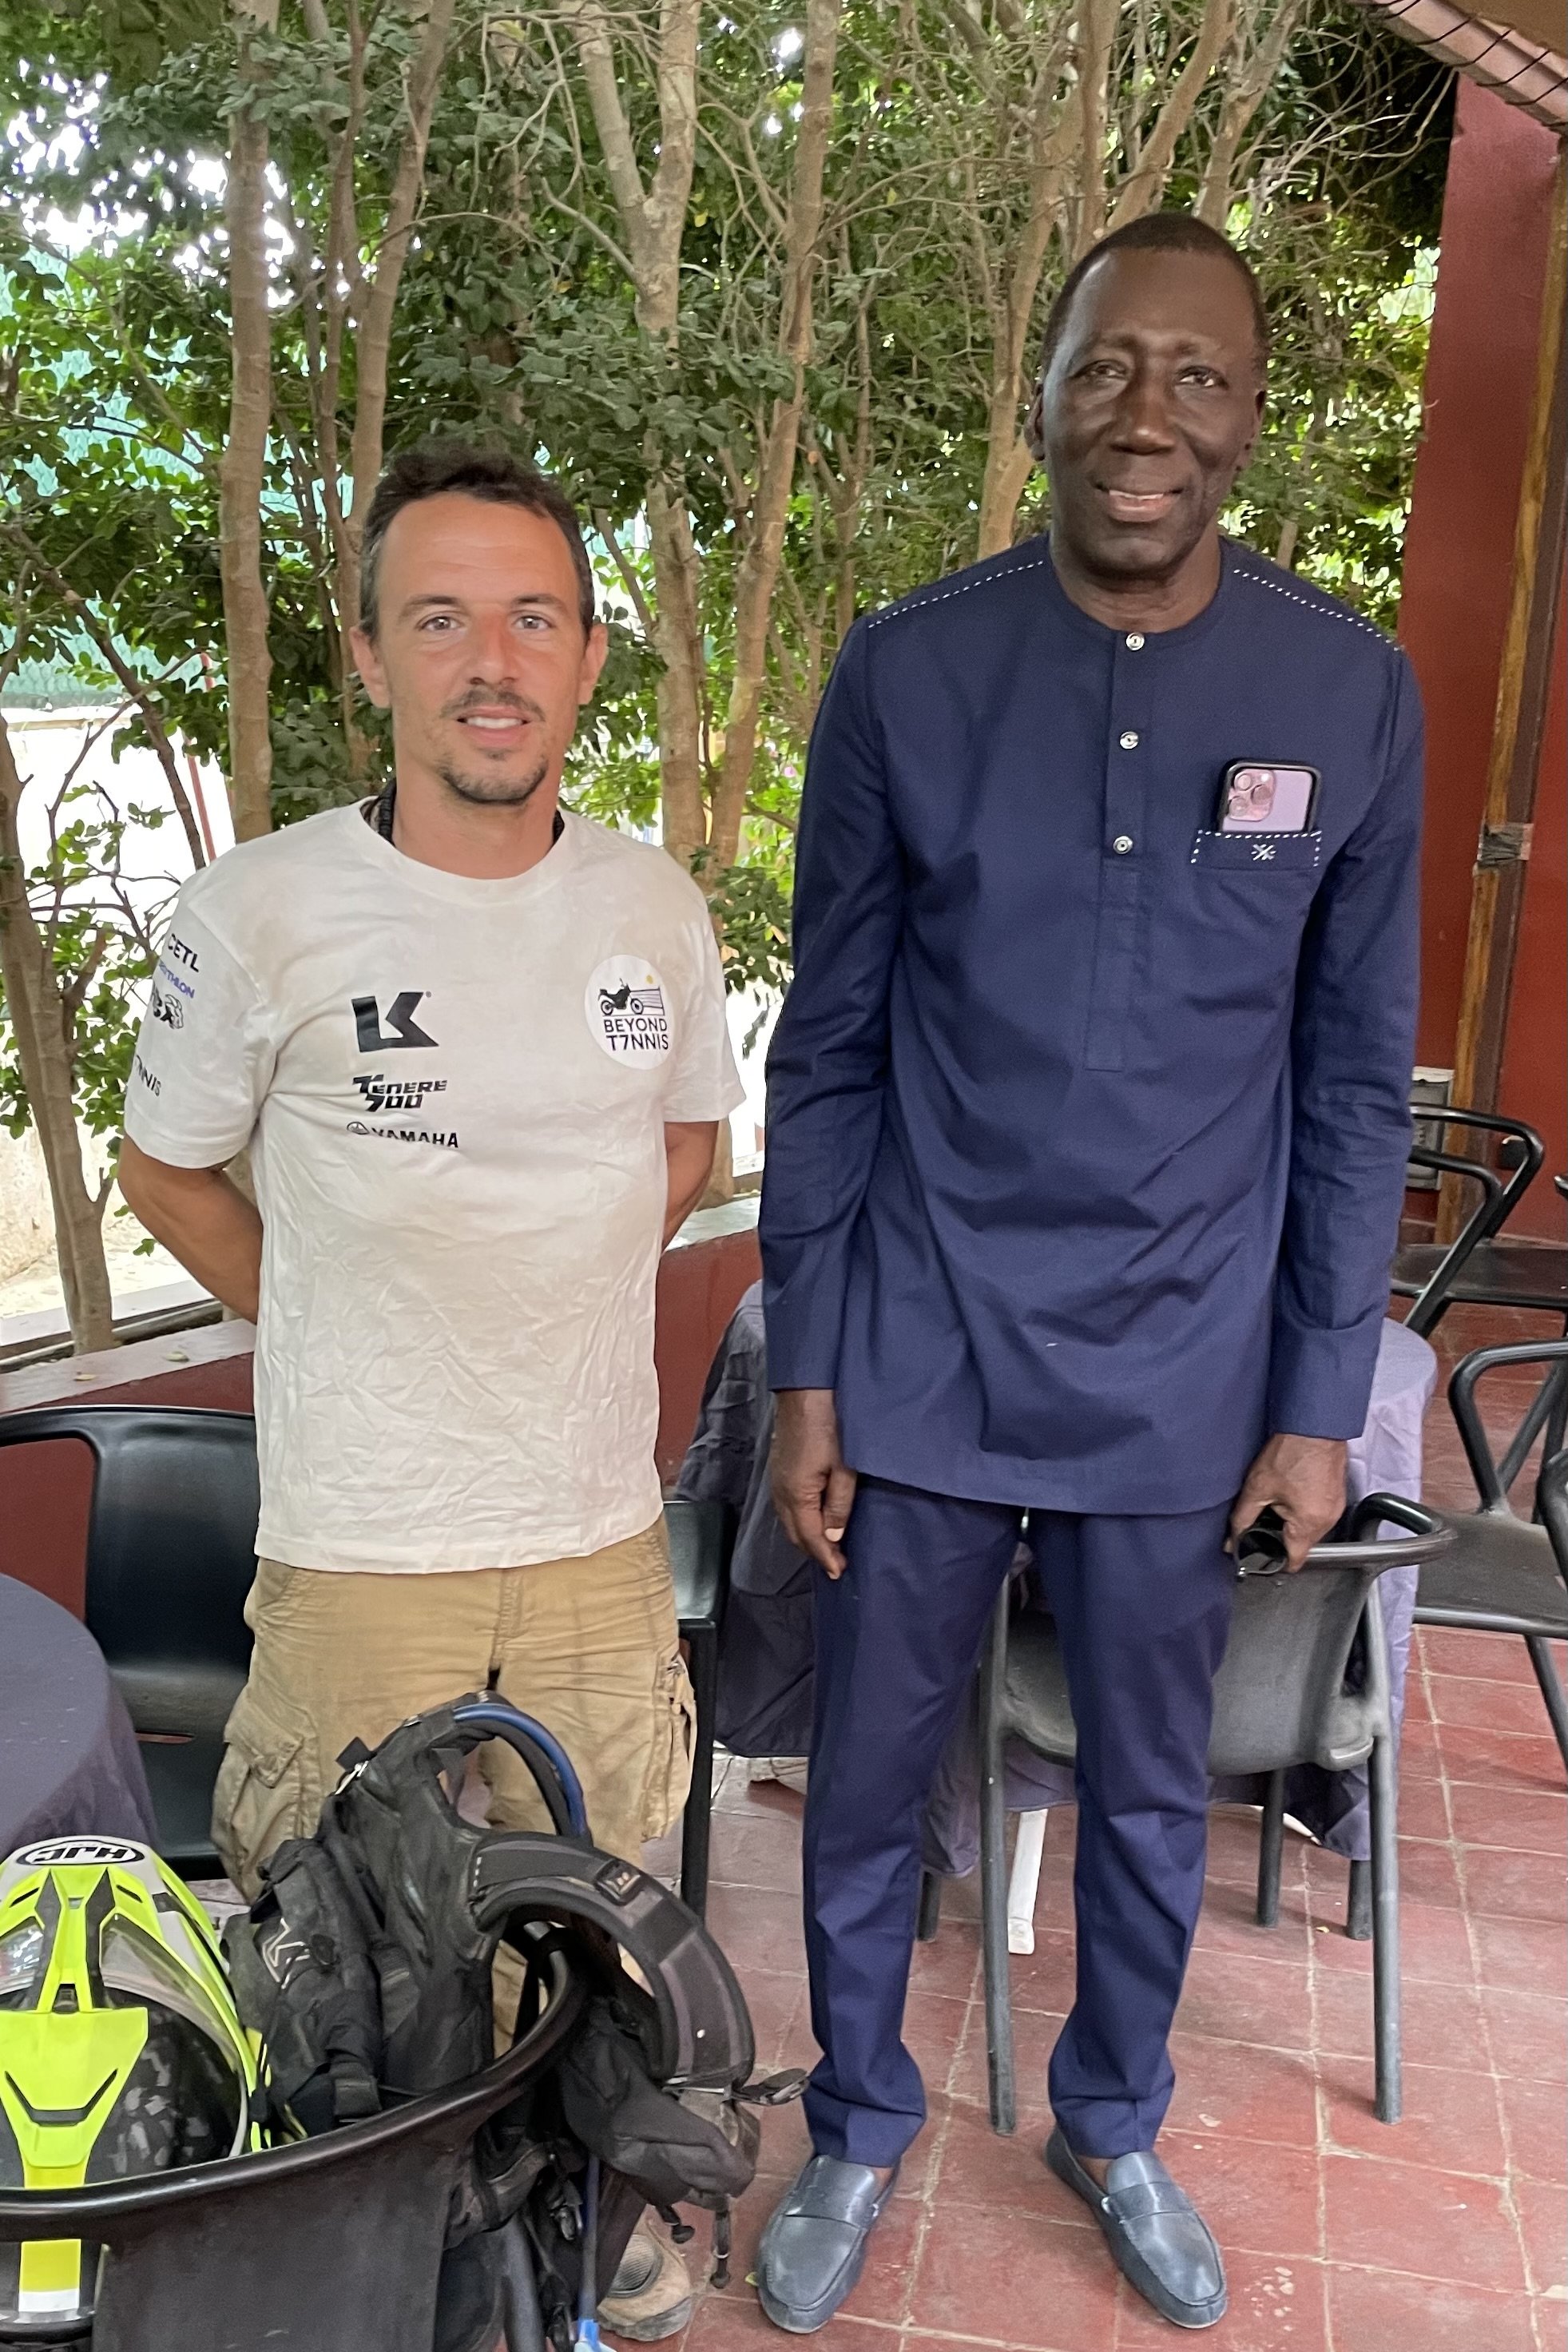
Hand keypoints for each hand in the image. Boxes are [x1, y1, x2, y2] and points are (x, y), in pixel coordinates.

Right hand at [771, 1389, 857, 1578]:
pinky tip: (813, 1520)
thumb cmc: (829, 1426)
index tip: (840, 1572)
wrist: (805, 1392)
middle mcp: (781, 1493)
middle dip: (815, 1552)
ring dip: (806, 1538)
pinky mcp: (778, 1471)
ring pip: (789, 1522)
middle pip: (795, 1534)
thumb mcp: (844, 1467)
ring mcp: (776, 1482)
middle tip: (836, 1564)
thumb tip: (834, 1536)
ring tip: (828, 1547)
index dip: (826, 1557)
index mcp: (797, 1495)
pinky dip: (799, 1522)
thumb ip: (839, 1504)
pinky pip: (786, 1508)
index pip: (811, 1538)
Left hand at [1227, 1433, 1347, 1572]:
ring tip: (1278, 1500)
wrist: (1315, 1425)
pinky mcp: (1337, 1495)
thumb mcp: (1258, 1488)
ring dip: (1292, 1521)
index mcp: (1309, 1525)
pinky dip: (1303, 1508)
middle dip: (1280, 1536)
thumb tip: (1231, 1541)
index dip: (1274, 1561)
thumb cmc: (1291, 1451)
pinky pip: (1317, 1513)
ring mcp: (1335, 1508)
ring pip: (1309, 1528)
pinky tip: (1291, 1491)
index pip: (1294, 1562)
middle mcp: (1328, 1521)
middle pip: (1301, 1544)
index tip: (1260, 1554)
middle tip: (1264, 1517)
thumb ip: (1242, 1519)